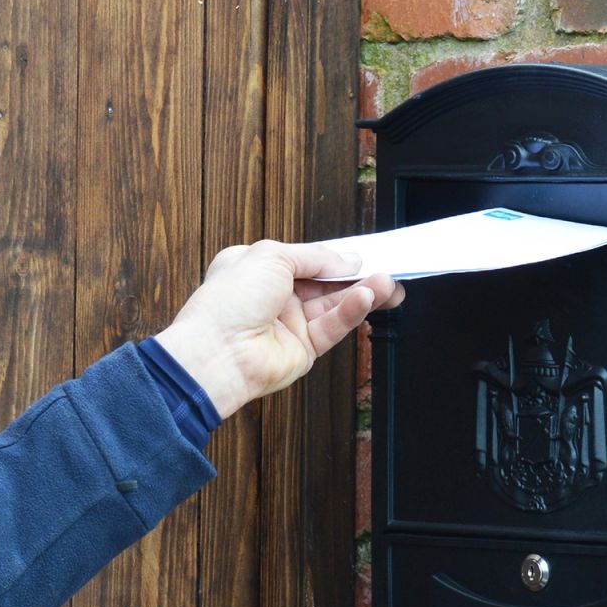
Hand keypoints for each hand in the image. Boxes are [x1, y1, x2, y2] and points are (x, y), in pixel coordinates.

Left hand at [155, 239, 403, 418]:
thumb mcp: (273, 256)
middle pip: (327, 284)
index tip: (366, 253)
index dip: (337, 257)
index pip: (308, 260)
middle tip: (390, 269)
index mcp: (261, 268)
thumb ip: (316, 256)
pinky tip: (368, 298)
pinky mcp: (303, 350)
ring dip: (363, 293)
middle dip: (358, 276)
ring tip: (389, 283)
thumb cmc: (231, 299)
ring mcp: (290, 325)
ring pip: (335, 305)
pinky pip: (332, 327)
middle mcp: (276, 296)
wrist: (217, 352)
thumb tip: (348, 260)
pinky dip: (351, 312)